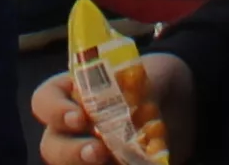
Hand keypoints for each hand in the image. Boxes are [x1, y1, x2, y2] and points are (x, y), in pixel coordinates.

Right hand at [32, 53, 191, 164]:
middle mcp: (74, 129)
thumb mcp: (155, 75)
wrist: (183, 110)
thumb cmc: (158, 81)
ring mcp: (90, 153)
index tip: (80, 118)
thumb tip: (137, 108)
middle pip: (51, 144)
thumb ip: (142, 89)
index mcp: (74, 93)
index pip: (45, 100)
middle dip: (70, 151)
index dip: (55, 111)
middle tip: (98, 151)